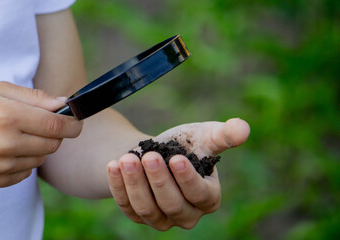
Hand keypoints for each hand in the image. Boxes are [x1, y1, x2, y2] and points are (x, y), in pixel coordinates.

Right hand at [0, 81, 82, 186]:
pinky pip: (27, 172)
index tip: (76, 121)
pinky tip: (7, 149)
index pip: (57, 126)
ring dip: (38, 147)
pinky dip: (24, 160)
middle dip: (55, 134)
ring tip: (17, 135)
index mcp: (7, 115)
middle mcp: (5, 143)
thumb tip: (64, 103)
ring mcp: (0, 165)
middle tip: (40, 124)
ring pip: (42, 158)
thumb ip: (34, 97)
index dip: (72, 124)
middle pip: (53, 144)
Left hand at [107, 118, 249, 229]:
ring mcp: (161, 219)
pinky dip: (119, 186)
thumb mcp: (203, 136)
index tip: (176, 158)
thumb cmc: (183, 145)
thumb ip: (223, 135)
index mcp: (208, 198)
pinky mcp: (137, 216)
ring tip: (127, 158)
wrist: (154, 151)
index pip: (201, 195)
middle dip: (159, 180)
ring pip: (147, 209)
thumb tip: (244, 128)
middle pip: (172, 205)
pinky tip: (114, 165)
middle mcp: (186, 214)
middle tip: (148, 156)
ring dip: (135, 183)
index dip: (188, 179)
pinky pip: (127, 206)